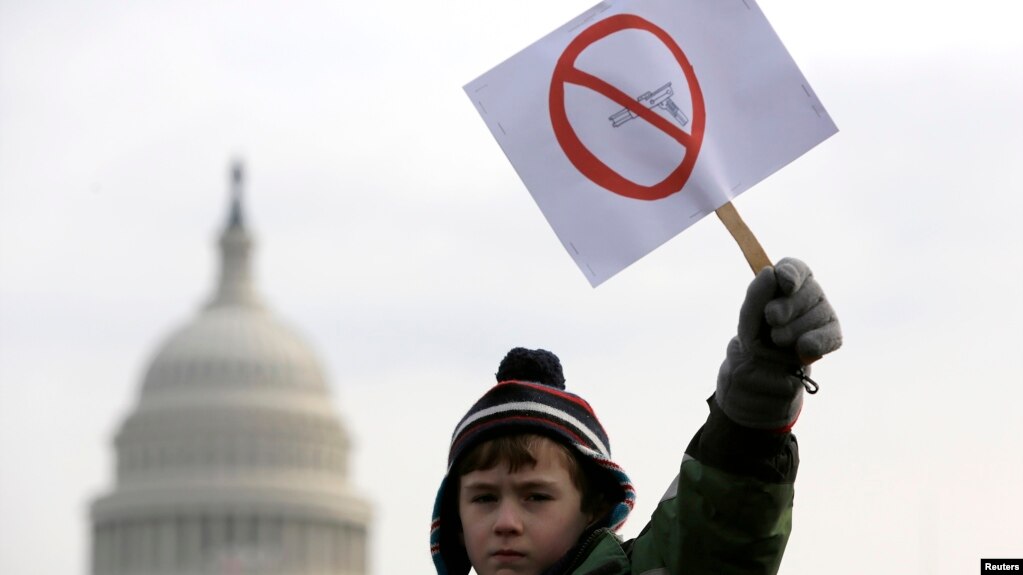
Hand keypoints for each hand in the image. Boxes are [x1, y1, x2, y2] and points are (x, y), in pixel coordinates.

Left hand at [716, 258, 841, 429]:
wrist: (764, 370)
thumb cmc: (757, 337)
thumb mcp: (749, 318)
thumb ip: (756, 294)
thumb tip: (770, 272)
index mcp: (789, 281)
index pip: (796, 268)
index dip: (792, 273)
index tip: (784, 283)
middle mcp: (810, 292)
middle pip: (807, 291)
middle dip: (784, 308)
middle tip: (772, 321)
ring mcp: (824, 313)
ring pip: (815, 316)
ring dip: (790, 332)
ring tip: (779, 340)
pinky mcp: (833, 334)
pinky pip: (829, 336)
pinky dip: (812, 343)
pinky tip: (801, 349)